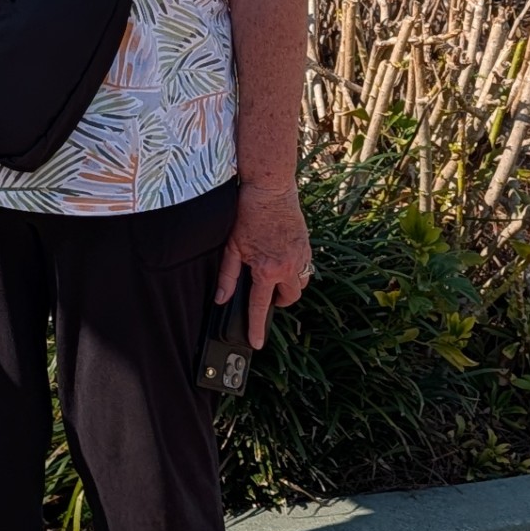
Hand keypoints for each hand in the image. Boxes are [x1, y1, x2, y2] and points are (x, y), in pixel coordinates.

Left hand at [217, 181, 311, 349]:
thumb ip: (227, 275)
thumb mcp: (232, 245)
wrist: (270, 187)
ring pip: (300, 284)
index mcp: (267, 269)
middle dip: (279, 301)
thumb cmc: (249, 213)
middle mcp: (288, 266)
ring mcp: (301, 256)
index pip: (260, 307)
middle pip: (289, 299)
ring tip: (274, 274)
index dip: (257, 328)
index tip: (256, 343)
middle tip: (265, 292)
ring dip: (289, 285)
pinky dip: (295, 269)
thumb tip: (222, 297)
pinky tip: (282, 257)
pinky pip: (305, 267)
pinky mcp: (307, 245)